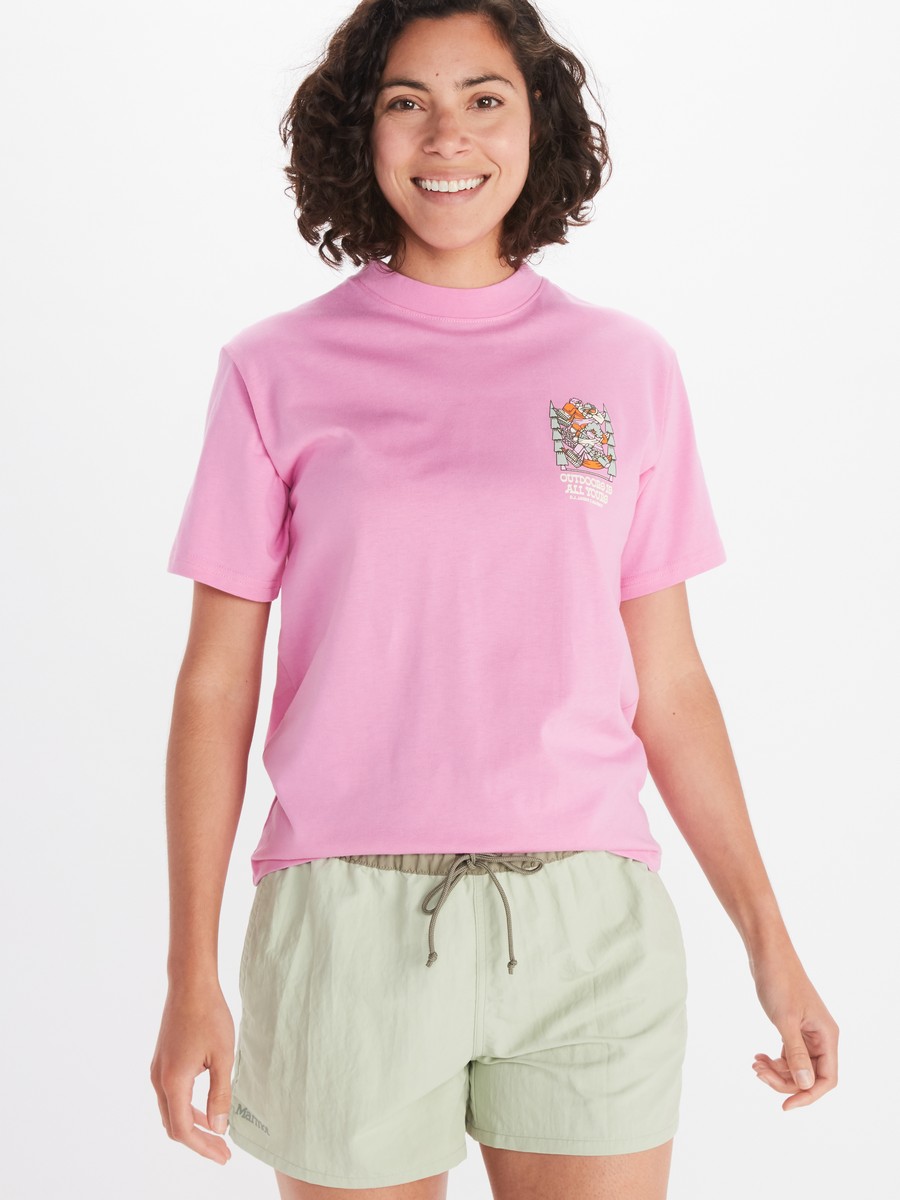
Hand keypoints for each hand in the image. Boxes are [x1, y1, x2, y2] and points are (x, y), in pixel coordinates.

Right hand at [150, 980, 235, 1163]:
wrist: (190, 983)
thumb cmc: (209, 1015)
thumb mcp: (223, 1057)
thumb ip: (220, 1094)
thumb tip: (219, 1128)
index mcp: (173, 1081)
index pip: (184, 1129)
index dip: (203, 1147)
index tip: (223, 1156)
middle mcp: (159, 1079)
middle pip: (174, 1125)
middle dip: (198, 1141)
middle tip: (222, 1151)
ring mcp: (158, 1069)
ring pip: (171, 1110)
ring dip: (193, 1124)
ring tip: (217, 1134)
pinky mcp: (162, 1060)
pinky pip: (172, 1095)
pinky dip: (188, 1107)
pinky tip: (207, 1107)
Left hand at [749, 946, 838, 1110]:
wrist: (767, 954)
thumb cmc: (779, 981)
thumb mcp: (785, 1020)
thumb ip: (796, 1053)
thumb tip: (805, 1085)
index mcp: (827, 1036)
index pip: (827, 1079)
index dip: (808, 1096)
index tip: (785, 1106)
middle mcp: (821, 1036)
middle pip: (809, 1076)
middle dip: (784, 1081)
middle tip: (758, 1072)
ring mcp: (807, 1032)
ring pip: (796, 1066)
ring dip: (776, 1071)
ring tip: (755, 1064)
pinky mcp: (793, 1027)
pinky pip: (788, 1054)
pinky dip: (774, 1060)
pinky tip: (757, 1057)